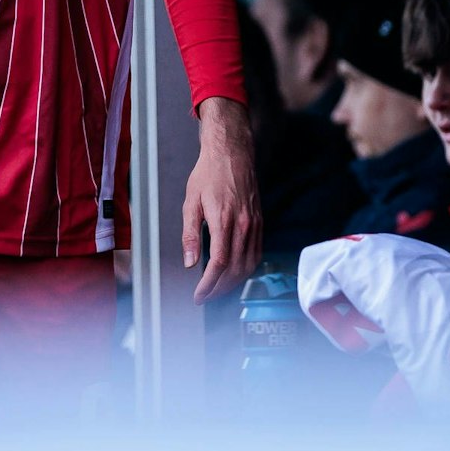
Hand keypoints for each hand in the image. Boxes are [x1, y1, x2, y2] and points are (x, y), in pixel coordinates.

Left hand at [183, 98, 260, 303]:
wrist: (233, 153)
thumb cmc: (209, 174)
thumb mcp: (191, 201)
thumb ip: (190, 234)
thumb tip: (190, 262)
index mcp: (223, 221)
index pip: (219, 263)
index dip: (208, 284)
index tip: (199, 295)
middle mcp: (243, 225)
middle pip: (234, 269)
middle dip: (219, 289)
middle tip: (205, 296)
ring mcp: (253, 224)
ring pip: (248, 265)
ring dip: (233, 283)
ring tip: (218, 289)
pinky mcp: (259, 222)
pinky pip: (256, 253)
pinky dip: (246, 269)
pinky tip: (234, 273)